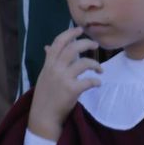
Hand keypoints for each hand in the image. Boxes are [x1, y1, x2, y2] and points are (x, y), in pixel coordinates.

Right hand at [27, 26, 102, 141]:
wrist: (44, 114)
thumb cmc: (45, 94)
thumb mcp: (45, 74)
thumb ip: (49, 60)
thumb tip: (48, 47)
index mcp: (48, 63)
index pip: (58, 42)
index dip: (69, 34)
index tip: (80, 29)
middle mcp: (55, 68)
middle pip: (72, 49)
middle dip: (86, 43)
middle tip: (95, 45)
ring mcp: (63, 79)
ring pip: (83, 63)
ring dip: (95, 64)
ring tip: (99, 70)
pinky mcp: (72, 90)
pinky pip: (89, 81)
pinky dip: (96, 81)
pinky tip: (97, 83)